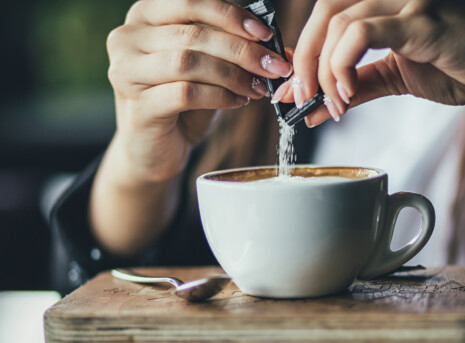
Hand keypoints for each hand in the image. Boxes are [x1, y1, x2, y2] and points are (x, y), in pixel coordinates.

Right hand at [106, 0, 292, 181]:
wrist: (152, 148)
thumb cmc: (180, 103)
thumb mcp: (207, 68)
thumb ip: (232, 49)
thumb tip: (281, 48)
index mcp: (144, 16)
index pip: (191, 2)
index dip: (231, 16)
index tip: (265, 35)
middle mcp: (127, 38)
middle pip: (194, 35)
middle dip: (242, 51)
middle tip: (274, 67)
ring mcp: (127, 72)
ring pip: (189, 62)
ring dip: (233, 74)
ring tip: (259, 88)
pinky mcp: (138, 106)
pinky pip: (186, 93)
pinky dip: (220, 96)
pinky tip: (238, 101)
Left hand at [277, 0, 464, 126]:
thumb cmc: (459, 67)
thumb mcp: (393, 78)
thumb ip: (352, 87)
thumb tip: (310, 109)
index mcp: (382, 0)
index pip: (325, 12)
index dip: (301, 49)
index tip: (294, 87)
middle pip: (323, 11)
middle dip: (304, 60)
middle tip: (303, 98)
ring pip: (339, 22)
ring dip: (326, 71)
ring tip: (336, 103)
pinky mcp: (423, 19)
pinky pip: (364, 33)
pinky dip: (344, 65)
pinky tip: (348, 94)